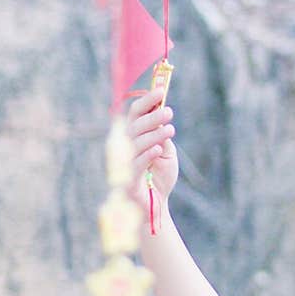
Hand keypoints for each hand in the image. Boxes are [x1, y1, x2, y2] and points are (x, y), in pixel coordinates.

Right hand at [125, 87, 177, 208]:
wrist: (157, 205)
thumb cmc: (160, 177)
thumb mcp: (166, 151)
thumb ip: (162, 134)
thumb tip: (162, 112)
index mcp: (133, 137)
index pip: (134, 114)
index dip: (146, 101)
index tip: (161, 90)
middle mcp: (124, 148)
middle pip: (134, 126)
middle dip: (152, 117)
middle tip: (169, 112)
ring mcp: (124, 164)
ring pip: (135, 143)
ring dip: (153, 134)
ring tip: (170, 129)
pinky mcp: (127, 180)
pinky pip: (136, 164)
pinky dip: (147, 155)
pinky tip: (159, 149)